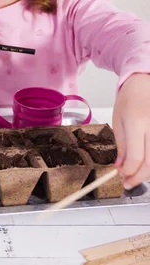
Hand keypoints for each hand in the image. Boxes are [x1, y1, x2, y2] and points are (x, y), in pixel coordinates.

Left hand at [113, 73, 149, 188]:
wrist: (145, 82)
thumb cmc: (129, 100)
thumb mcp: (118, 122)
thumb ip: (122, 146)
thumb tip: (121, 168)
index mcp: (137, 122)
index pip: (136, 156)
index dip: (129, 172)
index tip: (122, 177)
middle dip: (139, 176)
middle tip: (129, 182)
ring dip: (148, 171)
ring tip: (137, 173)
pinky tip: (145, 162)